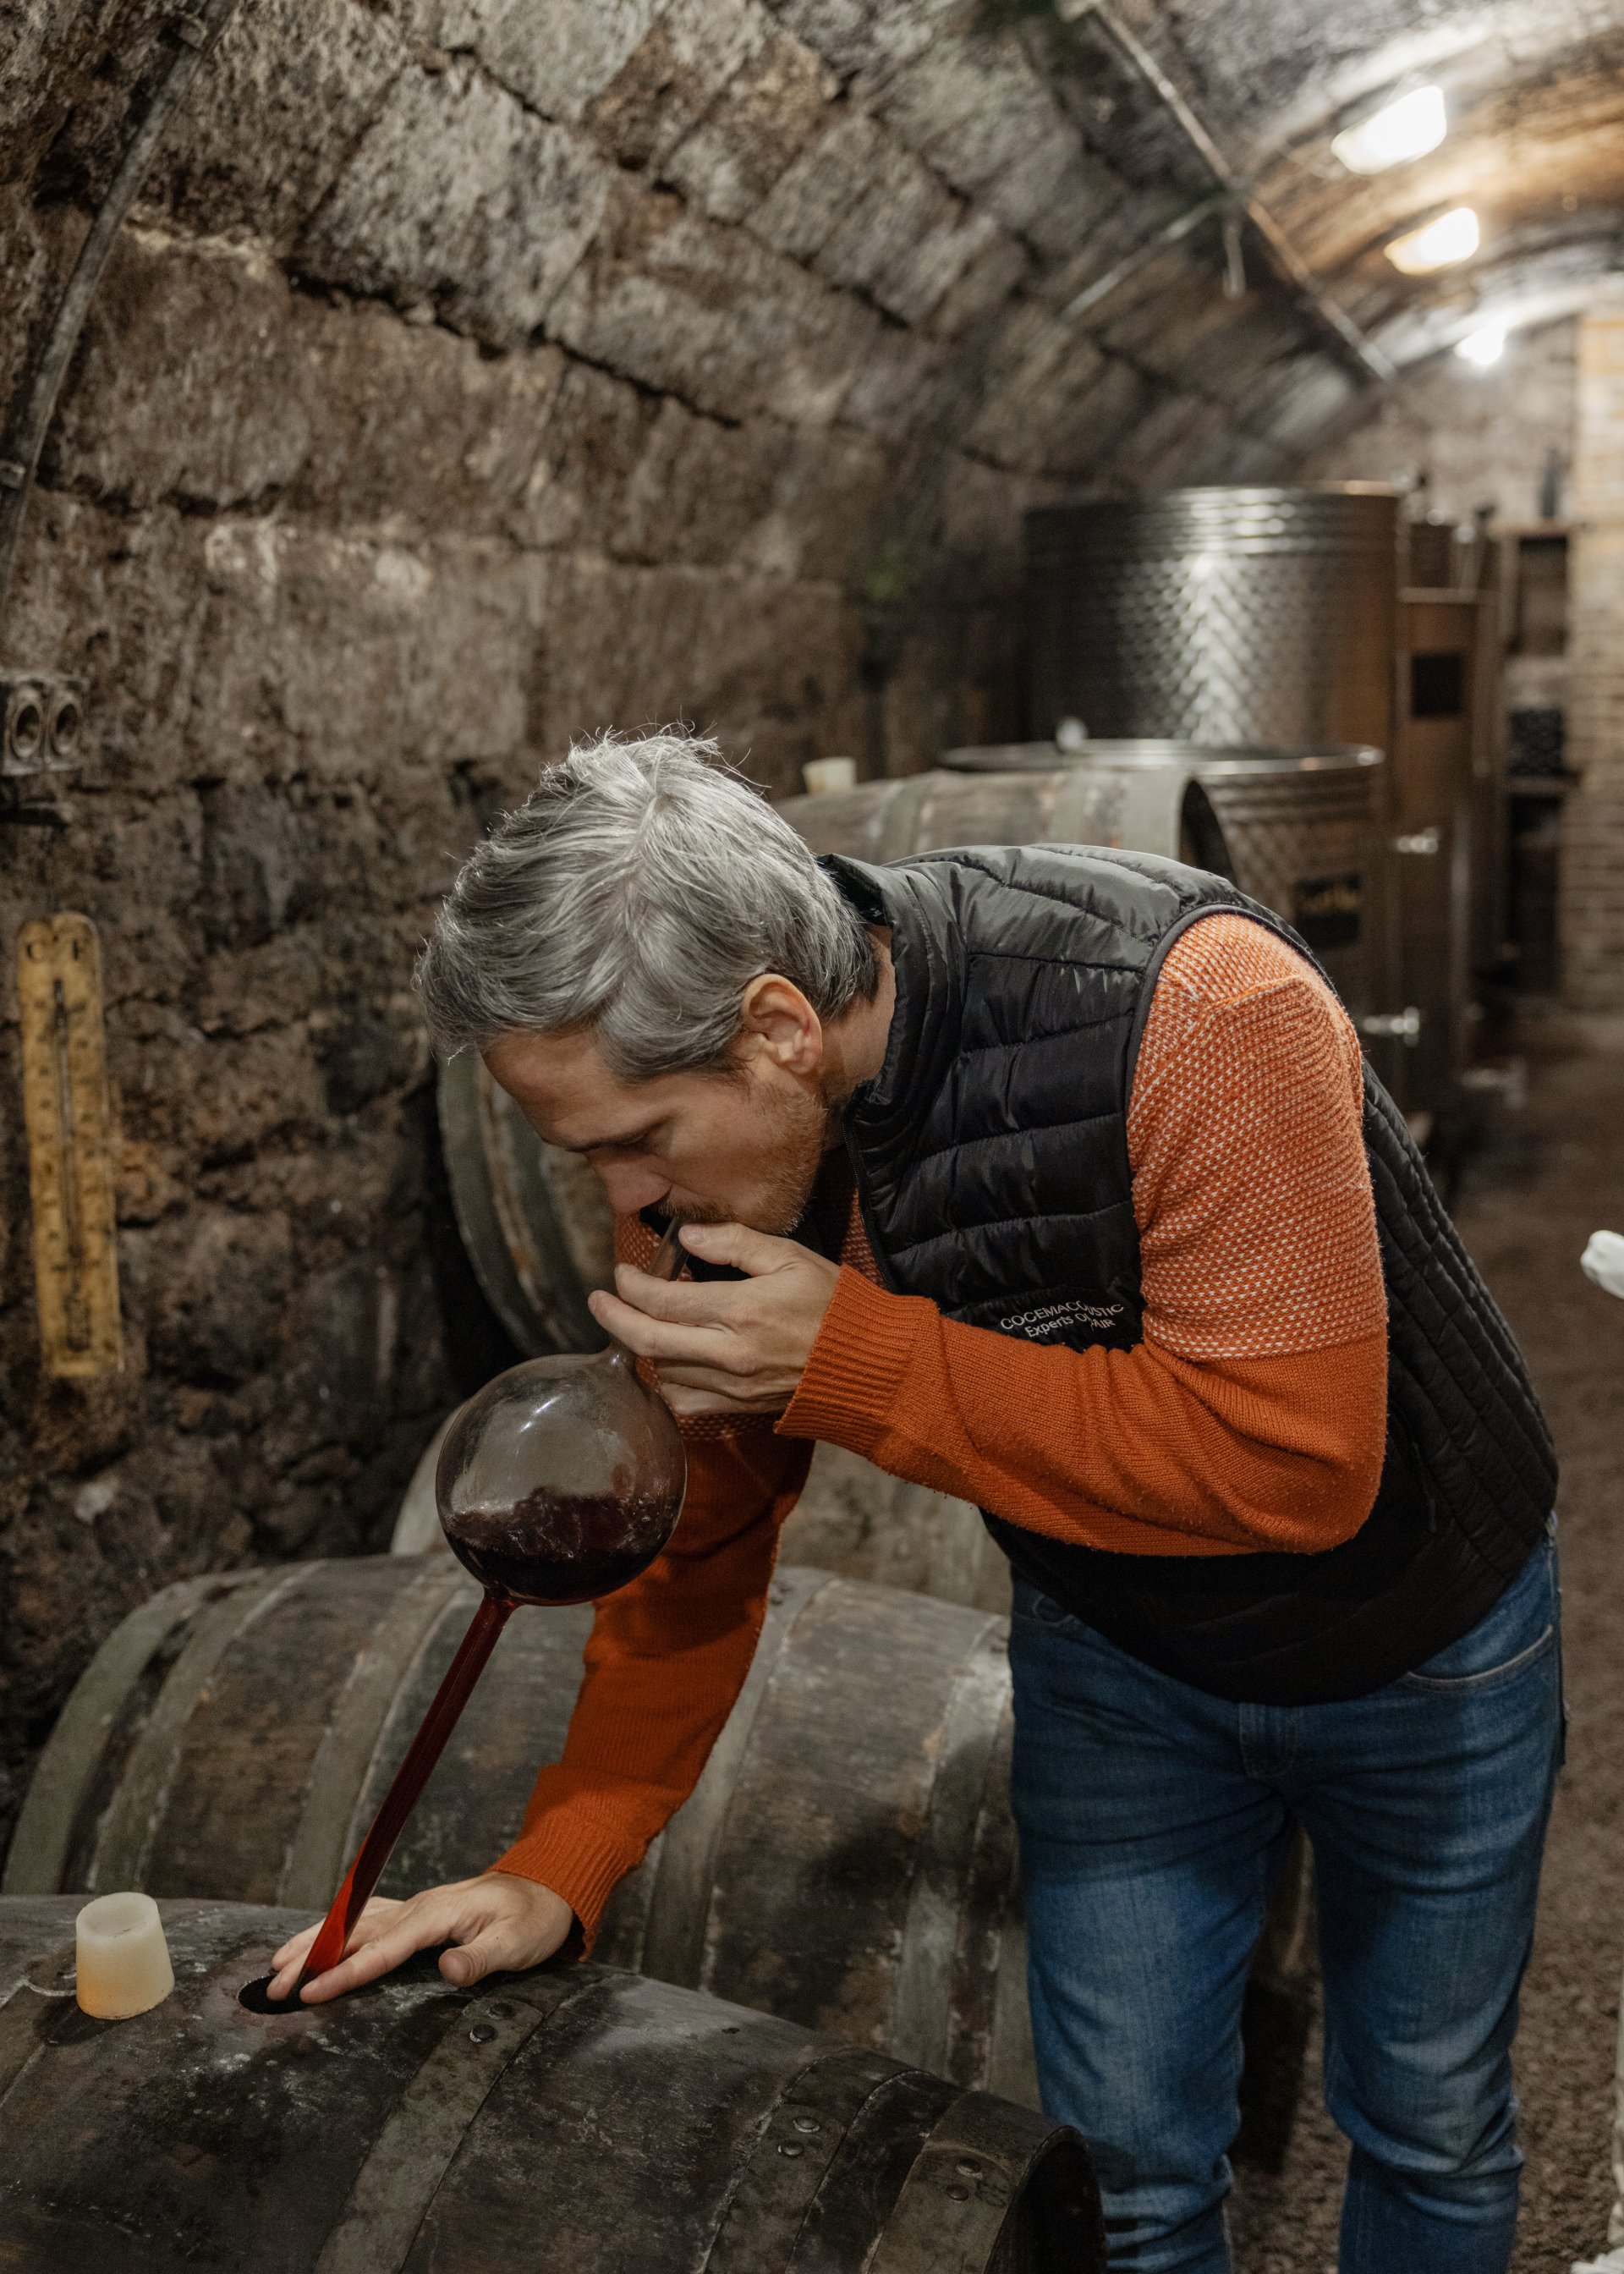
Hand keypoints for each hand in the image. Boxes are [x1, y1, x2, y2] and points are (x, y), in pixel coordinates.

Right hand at [265, 1871, 573, 2005]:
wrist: (545, 1890)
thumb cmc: (532, 1920)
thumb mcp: (517, 1943)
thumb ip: (481, 1958)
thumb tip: (448, 1971)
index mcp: (438, 1914)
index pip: (383, 1947)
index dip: (347, 1971)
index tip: (312, 1991)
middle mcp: (419, 1907)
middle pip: (354, 1933)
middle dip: (311, 1959)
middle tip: (273, 1989)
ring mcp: (415, 1908)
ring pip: (353, 1924)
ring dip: (314, 1943)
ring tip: (275, 1967)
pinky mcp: (416, 1915)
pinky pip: (366, 1921)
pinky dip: (334, 1932)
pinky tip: (315, 1945)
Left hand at [587, 1222, 840, 1417]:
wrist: (870, 1364)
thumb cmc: (834, 1305)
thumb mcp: (790, 1257)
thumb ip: (734, 1243)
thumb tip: (686, 1237)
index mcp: (739, 1311)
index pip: (661, 1300)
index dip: (631, 1284)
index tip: (622, 1273)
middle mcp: (728, 1353)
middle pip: (646, 1339)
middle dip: (612, 1318)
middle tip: (598, 1301)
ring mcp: (731, 1386)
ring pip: (662, 1370)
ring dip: (643, 1347)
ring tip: (642, 1324)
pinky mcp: (738, 1408)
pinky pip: (685, 1403)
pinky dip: (668, 1383)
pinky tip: (672, 1362)